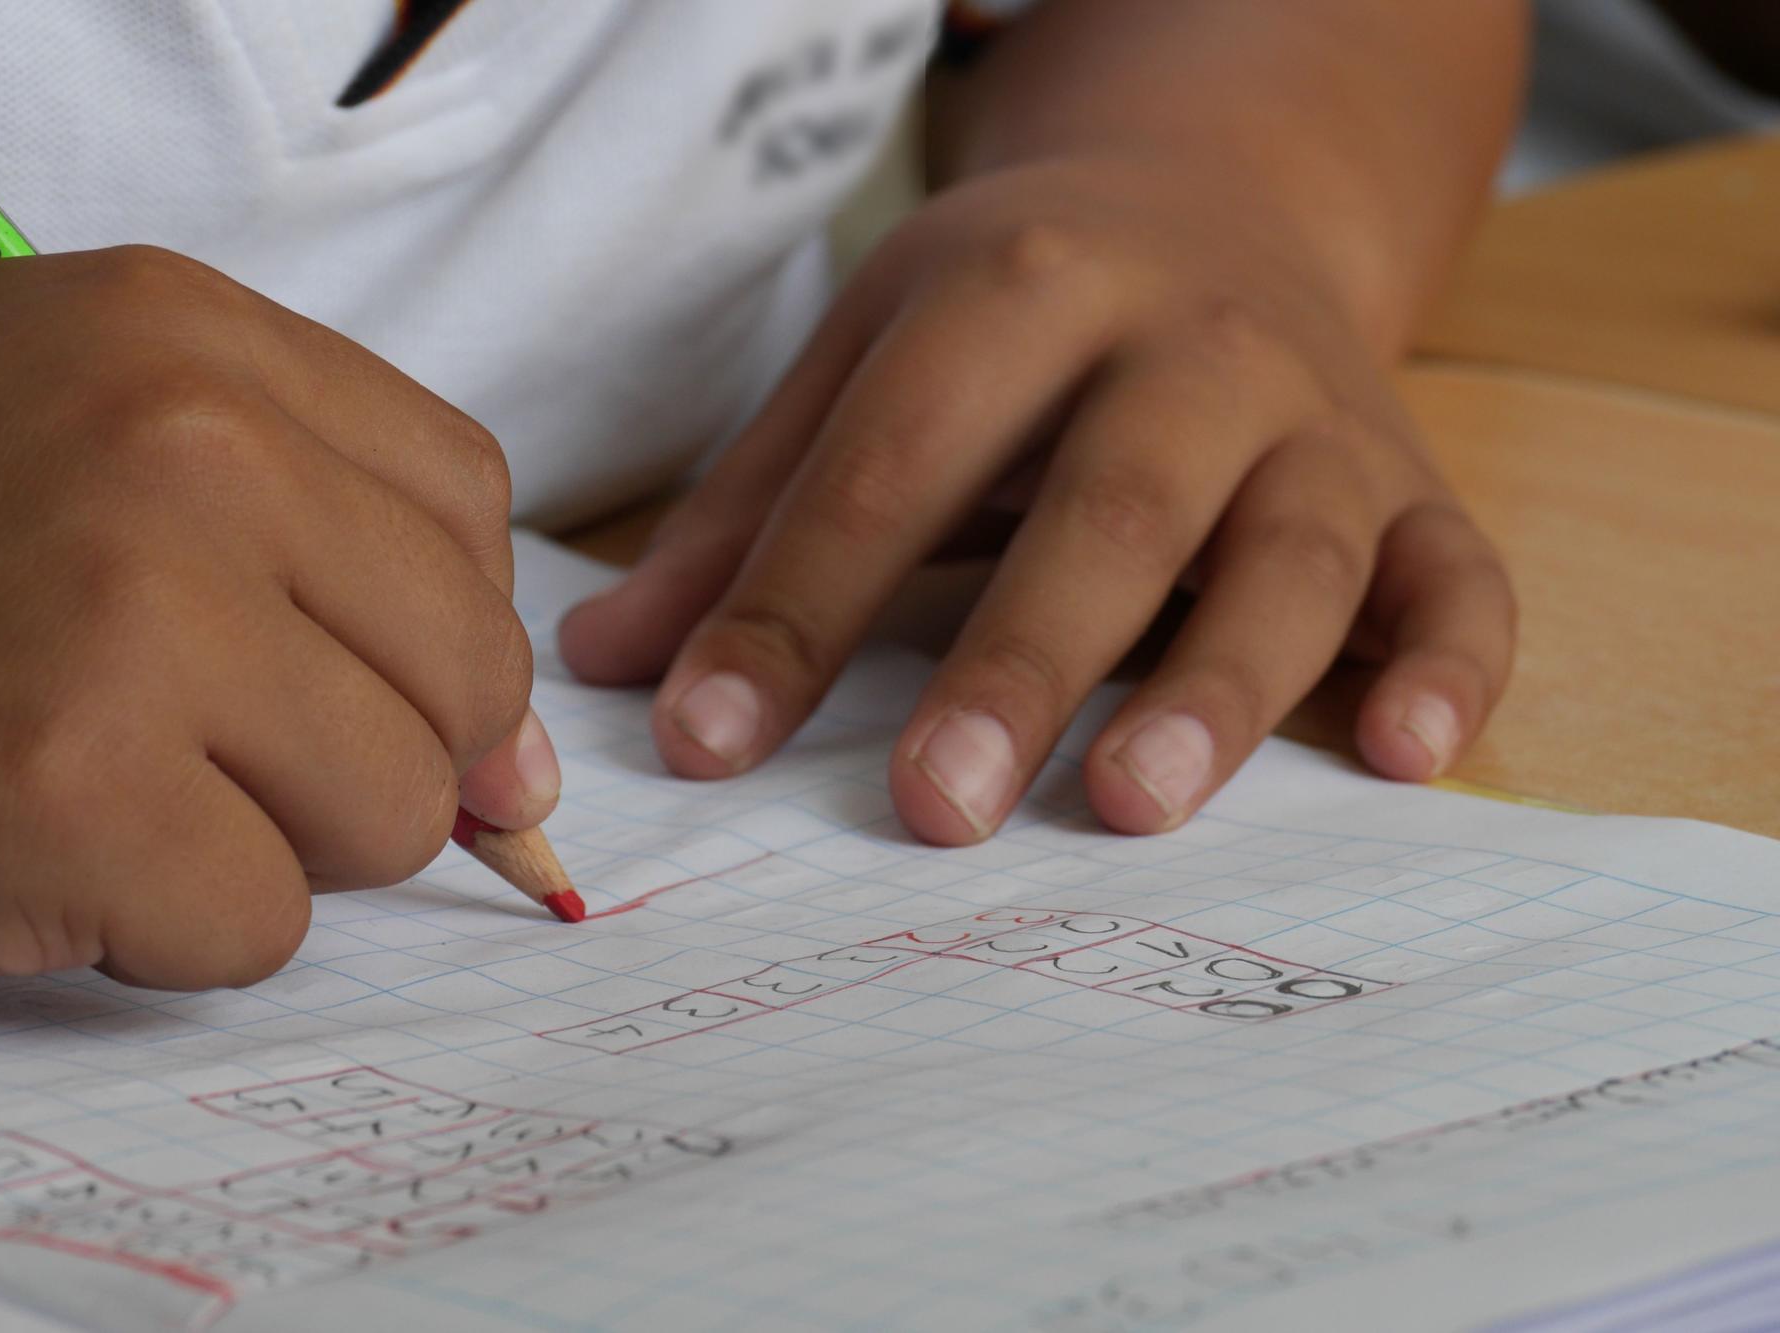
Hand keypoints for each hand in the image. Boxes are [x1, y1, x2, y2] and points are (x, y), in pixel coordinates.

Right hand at [0, 247, 551, 1013]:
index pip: (464, 502)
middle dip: (367, 754)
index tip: (360, 685)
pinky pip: (265, 923)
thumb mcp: (80, 469)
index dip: (432, 626)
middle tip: (200, 754)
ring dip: (268, 845)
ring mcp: (128, 610)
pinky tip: (37, 860)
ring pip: (394, 808)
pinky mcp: (71, 792)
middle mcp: (173, 439)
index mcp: (176, 332)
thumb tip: (526, 770)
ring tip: (104, 791)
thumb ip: (323, 571)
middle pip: (464, 665)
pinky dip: (166, 933)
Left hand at [561, 155, 1513, 843]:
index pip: (894, 464)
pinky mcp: (1415, 486)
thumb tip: (610, 670)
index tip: (710, 745)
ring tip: (1132, 805)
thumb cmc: (1018, 314)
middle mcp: (1187, 344)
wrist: (1221, 200)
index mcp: (1022, 291)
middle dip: (1020, 659)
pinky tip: (1404, 759)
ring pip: (1291, 553)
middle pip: (1109, 506)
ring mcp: (1318, 417)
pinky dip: (1451, 666)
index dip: (797, 607)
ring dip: (1220, 682)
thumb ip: (752, 511)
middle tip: (935, 808)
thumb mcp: (871, 359)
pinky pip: (1460, 578)